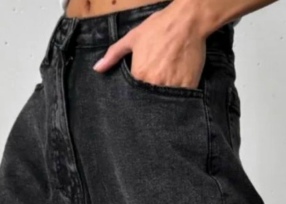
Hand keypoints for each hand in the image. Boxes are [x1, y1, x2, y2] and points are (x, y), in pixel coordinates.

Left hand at [92, 6, 206, 90]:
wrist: (187, 21)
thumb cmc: (159, 27)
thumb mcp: (133, 38)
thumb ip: (113, 55)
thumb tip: (97, 68)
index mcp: (139, 75)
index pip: (134, 94)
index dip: (137, 94)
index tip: (141, 89)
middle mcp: (154, 84)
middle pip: (150, 100)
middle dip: (150, 98)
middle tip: (155, 85)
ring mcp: (172, 87)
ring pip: (165, 102)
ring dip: (164, 99)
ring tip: (166, 86)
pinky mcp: (188, 86)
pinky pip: (182, 98)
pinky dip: (179, 96)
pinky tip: (178, 86)